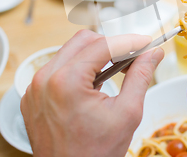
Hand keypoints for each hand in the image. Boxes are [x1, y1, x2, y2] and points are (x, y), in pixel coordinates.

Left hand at [20, 30, 163, 156]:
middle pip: (83, 40)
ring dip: (92, 57)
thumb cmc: (96, 153)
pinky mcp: (32, 96)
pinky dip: (76, 71)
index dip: (129, 41)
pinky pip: (56, 69)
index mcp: (67, 81)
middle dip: (110, 45)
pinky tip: (92, 87)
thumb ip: (141, 77)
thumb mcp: (127, 113)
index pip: (103, 45)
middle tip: (130, 58)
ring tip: (112, 74)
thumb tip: (154, 54)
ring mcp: (35, 88)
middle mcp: (45, 79)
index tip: (146, 43)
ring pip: (68, 52)